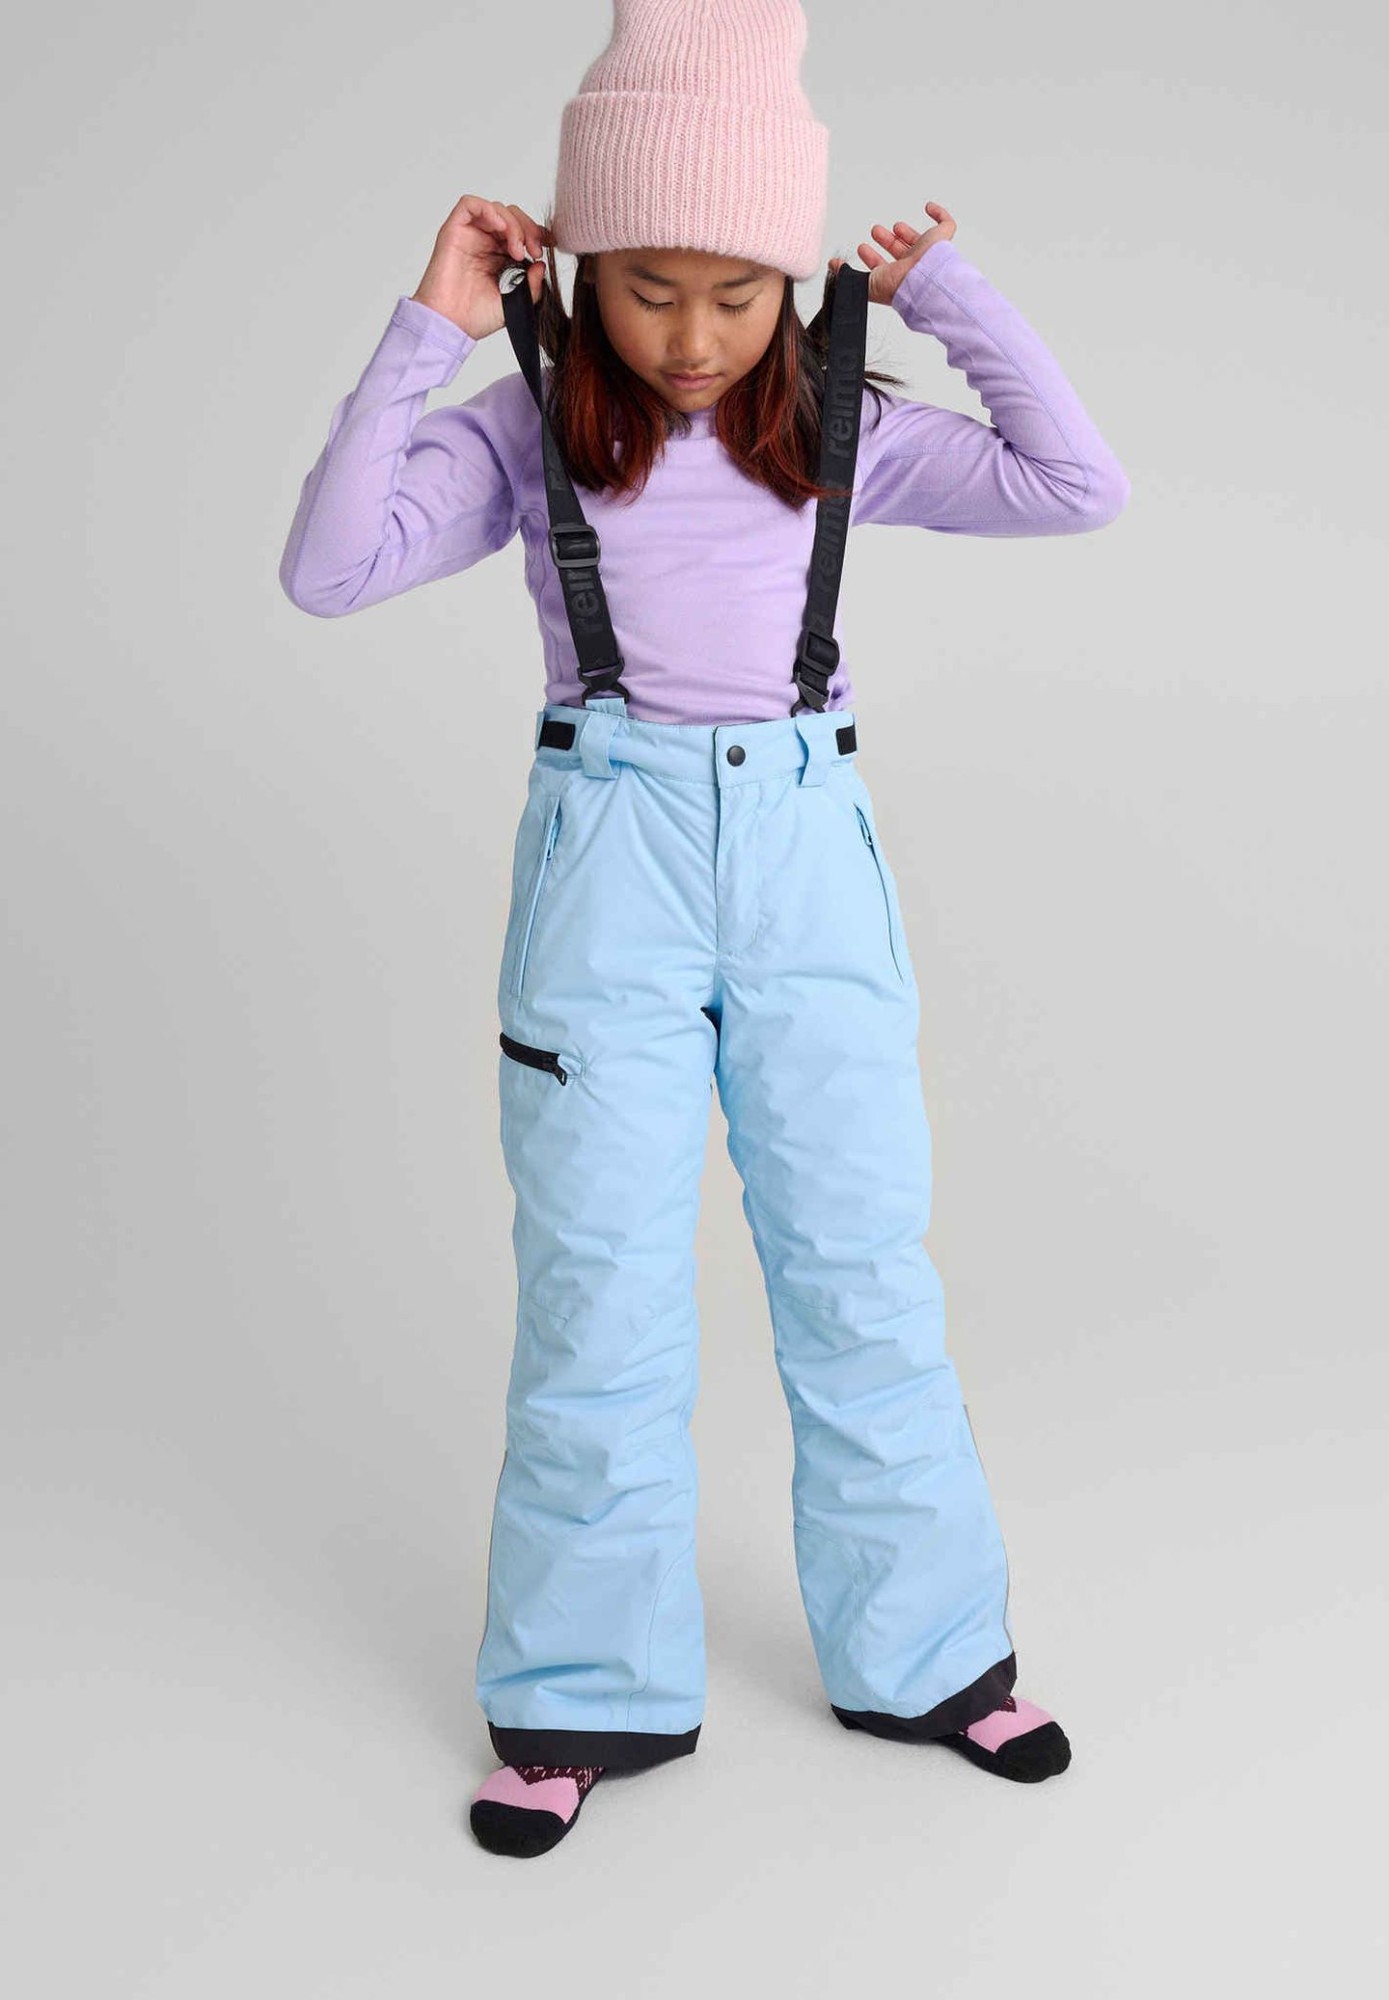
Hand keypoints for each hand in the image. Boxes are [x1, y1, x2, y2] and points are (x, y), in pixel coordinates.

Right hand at [410, 194, 551, 339]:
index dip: (537, 232)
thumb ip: (532, 285)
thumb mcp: (515, 302)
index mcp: (498, 257)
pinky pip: (469, 204)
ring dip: (513, 224)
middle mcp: (484, 243)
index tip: (550, 246)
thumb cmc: (474, 317)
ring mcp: (470, 235)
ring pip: (496, 209)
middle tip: (535, 251)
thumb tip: (542, 264)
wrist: (450, 324)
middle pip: (511, 216)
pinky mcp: (454, 231)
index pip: (521, 231)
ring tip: (517, 250)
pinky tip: (500, 229)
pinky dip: (489, 210)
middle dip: (528, 228)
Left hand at [829, 201, 956, 304]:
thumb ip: (847, 275)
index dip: (872, 259)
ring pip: (918, 241)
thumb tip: (832, 266)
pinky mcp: (943, 239)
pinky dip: (939, 214)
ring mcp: (929, 253)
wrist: (922, 281)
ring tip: (894, 226)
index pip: (883, 268)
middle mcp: (913, 267)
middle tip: (875, 232)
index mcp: (897, 279)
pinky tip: (928, 207)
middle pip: (900, 253)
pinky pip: (946, 224)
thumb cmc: (897, 287)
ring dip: (906, 232)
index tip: (861, 249)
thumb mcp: (864, 283)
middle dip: (887, 242)